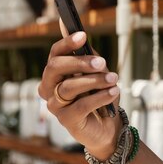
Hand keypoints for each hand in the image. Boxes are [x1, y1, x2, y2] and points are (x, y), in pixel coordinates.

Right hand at [37, 20, 121, 158]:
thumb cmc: (100, 97)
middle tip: (101, 62)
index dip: (67, 43)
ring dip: (95, 80)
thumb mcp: (98, 74)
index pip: (54, 54)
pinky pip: (82, 105)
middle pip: (55, 68)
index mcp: (54, 74)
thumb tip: (85, 41)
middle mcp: (49, 89)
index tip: (83, 35)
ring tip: (113, 79)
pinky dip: (101, 96)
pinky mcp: (66, 120)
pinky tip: (113, 92)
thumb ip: (91, 59)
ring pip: (69, 87)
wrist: (108, 127)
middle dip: (79, 62)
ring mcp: (55, 106)